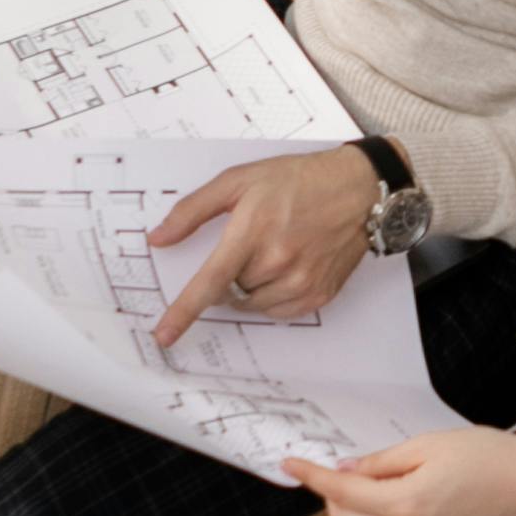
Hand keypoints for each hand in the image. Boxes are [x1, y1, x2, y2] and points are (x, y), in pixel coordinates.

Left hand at [150, 144, 380, 342]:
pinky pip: (279, 311)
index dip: (183, 311)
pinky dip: (273, 296)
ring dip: (251, 286)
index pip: (209, 282)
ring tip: (272, 251)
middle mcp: (278, 262)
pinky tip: (287, 268)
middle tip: (251, 242)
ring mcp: (301, 282)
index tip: (164, 335)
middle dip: (231, 272)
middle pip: (230, 292)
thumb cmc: (298, 180)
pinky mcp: (319, 296)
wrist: (357, 189)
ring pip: (253, 304)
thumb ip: (193, 210)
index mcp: (252, 232)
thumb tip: (158, 238)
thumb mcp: (239, 180)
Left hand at [289, 427, 515, 515]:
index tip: (292, 464)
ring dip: (351, 514)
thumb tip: (345, 470)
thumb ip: (382, 462)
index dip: (312, 476)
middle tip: (348, 467)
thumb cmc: (487, 456)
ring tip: (371, 486)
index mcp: (404, 502)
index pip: (340, 492)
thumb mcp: (429, 444)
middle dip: (333, 493)